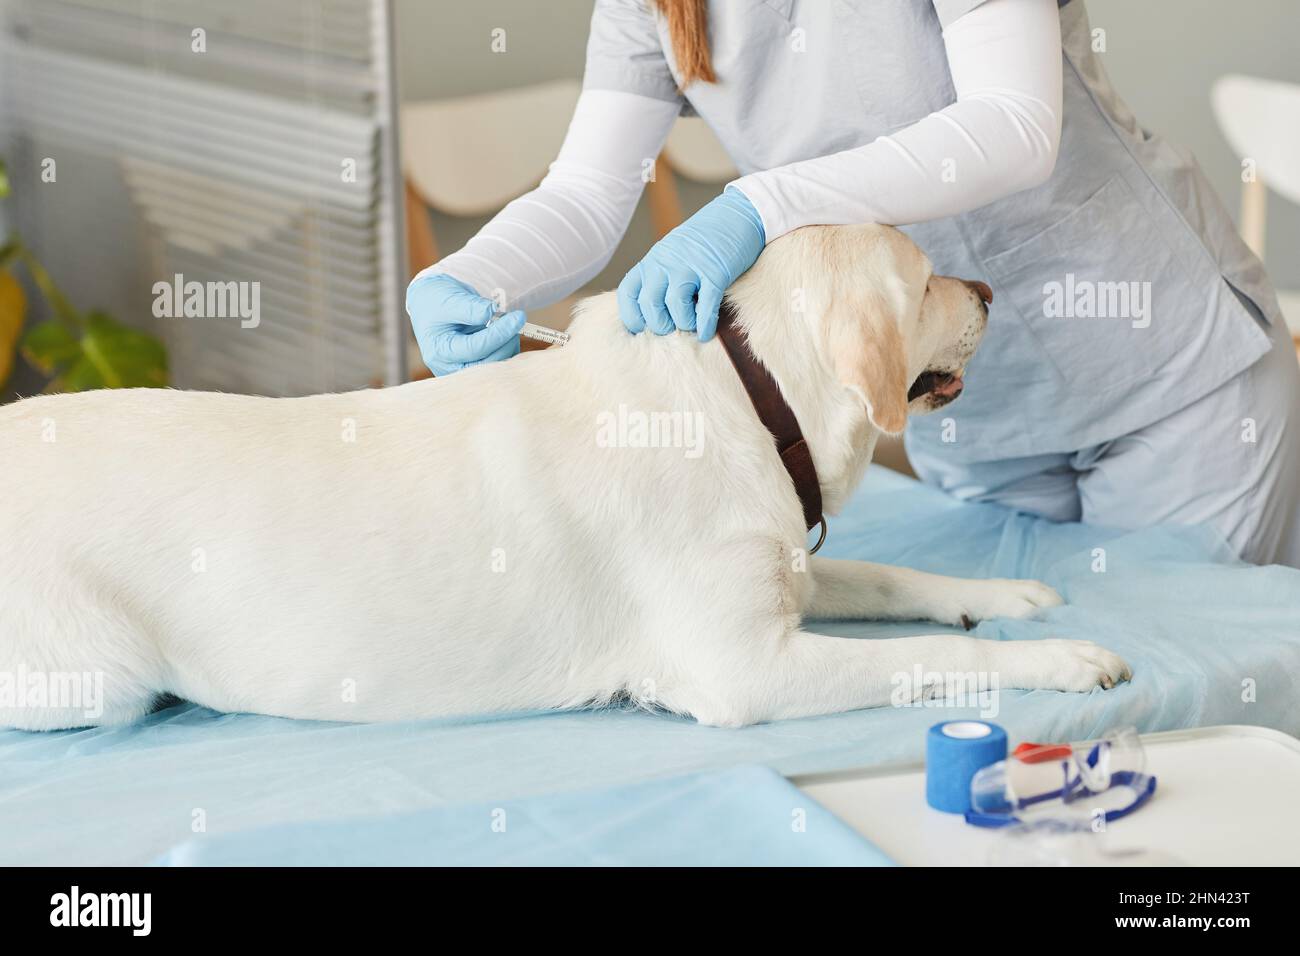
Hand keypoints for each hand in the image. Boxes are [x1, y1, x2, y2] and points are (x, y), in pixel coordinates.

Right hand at [406, 273, 525, 375]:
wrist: (431, 306)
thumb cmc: (437, 301)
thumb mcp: (450, 299)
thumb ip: (470, 308)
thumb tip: (492, 313)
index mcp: (440, 350)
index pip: (475, 348)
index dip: (499, 333)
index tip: (518, 318)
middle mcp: (450, 366)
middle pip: (487, 363)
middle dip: (507, 342)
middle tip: (516, 319)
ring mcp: (463, 370)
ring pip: (496, 366)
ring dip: (509, 345)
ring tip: (508, 322)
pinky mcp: (475, 368)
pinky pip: (498, 363)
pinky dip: (507, 347)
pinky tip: (505, 332)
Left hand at [617, 187, 764, 341]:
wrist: (737, 215)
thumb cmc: (704, 241)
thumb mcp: (672, 253)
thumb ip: (660, 276)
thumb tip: (654, 314)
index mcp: (652, 260)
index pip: (629, 294)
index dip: (632, 317)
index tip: (642, 329)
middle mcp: (666, 263)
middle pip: (650, 305)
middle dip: (660, 326)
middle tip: (673, 329)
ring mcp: (690, 267)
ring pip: (675, 308)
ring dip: (684, 325)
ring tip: (692, 326)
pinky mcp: (715, 273)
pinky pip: (705, 307)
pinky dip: (705, 325)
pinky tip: (707, 332)